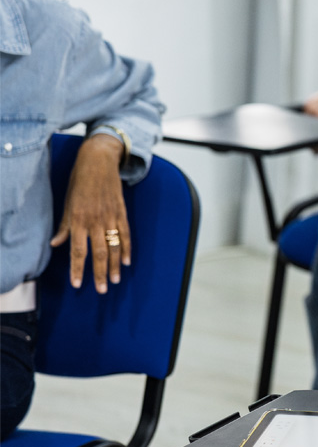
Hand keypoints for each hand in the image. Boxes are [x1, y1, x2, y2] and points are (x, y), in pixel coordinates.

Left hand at [49, 134, 128, 292]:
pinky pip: (125, 234)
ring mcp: (110, 217)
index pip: (78, 251)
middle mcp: (95, 221)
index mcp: (78, 219)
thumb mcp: (67, 203)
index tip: (78, 284)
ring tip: (114, 281)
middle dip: (100, 273)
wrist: (99, 161)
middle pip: (98, 253)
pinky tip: (126, 261)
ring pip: (113, 247)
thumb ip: (64, 225)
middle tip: (101, 290)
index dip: (78, 269)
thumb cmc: (80, 181)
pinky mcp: (121, 212)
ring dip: (114, 266)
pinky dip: (126, 248)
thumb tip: (56, 244)